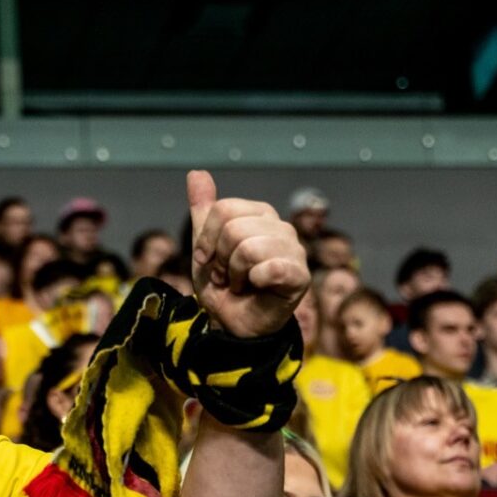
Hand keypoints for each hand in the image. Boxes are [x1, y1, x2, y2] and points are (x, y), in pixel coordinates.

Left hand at [187, 170, 308, 338]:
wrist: (232, 324)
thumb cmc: (223, 286)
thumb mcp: (205, 246)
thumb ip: (203, 210)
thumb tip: (196, 173)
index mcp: (260, 214)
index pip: (223, 209)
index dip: (206, 240)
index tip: (208, 261)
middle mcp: (281, 227)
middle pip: (234, 228)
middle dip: (220, 259)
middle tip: (226, 275)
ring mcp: (294, 250)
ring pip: (248, 247)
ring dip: (234, 273)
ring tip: (240, 283)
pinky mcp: (300, 275)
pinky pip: (269, 267)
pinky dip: (252, 282)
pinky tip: (255, 289)